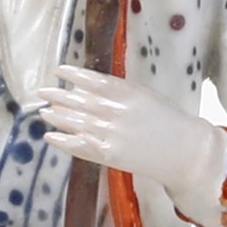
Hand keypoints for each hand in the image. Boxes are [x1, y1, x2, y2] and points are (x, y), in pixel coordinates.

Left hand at [41, 66, 226, 224]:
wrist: (185, 151)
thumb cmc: (166, 120)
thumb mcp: (145, 96)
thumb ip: (118, 91)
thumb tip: (86, 86)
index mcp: (130, 93)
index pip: (95, 81)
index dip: (74, 75)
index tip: (59, 70)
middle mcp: (119, 112)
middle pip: (81, 101)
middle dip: (59, 96)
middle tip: (41, 92)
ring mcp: (113, 134)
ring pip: (77, 122)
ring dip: (57, 116)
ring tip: (44, 111)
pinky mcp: (110, 155)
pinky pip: (80, 146)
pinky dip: (63, 140)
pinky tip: (49, 135)